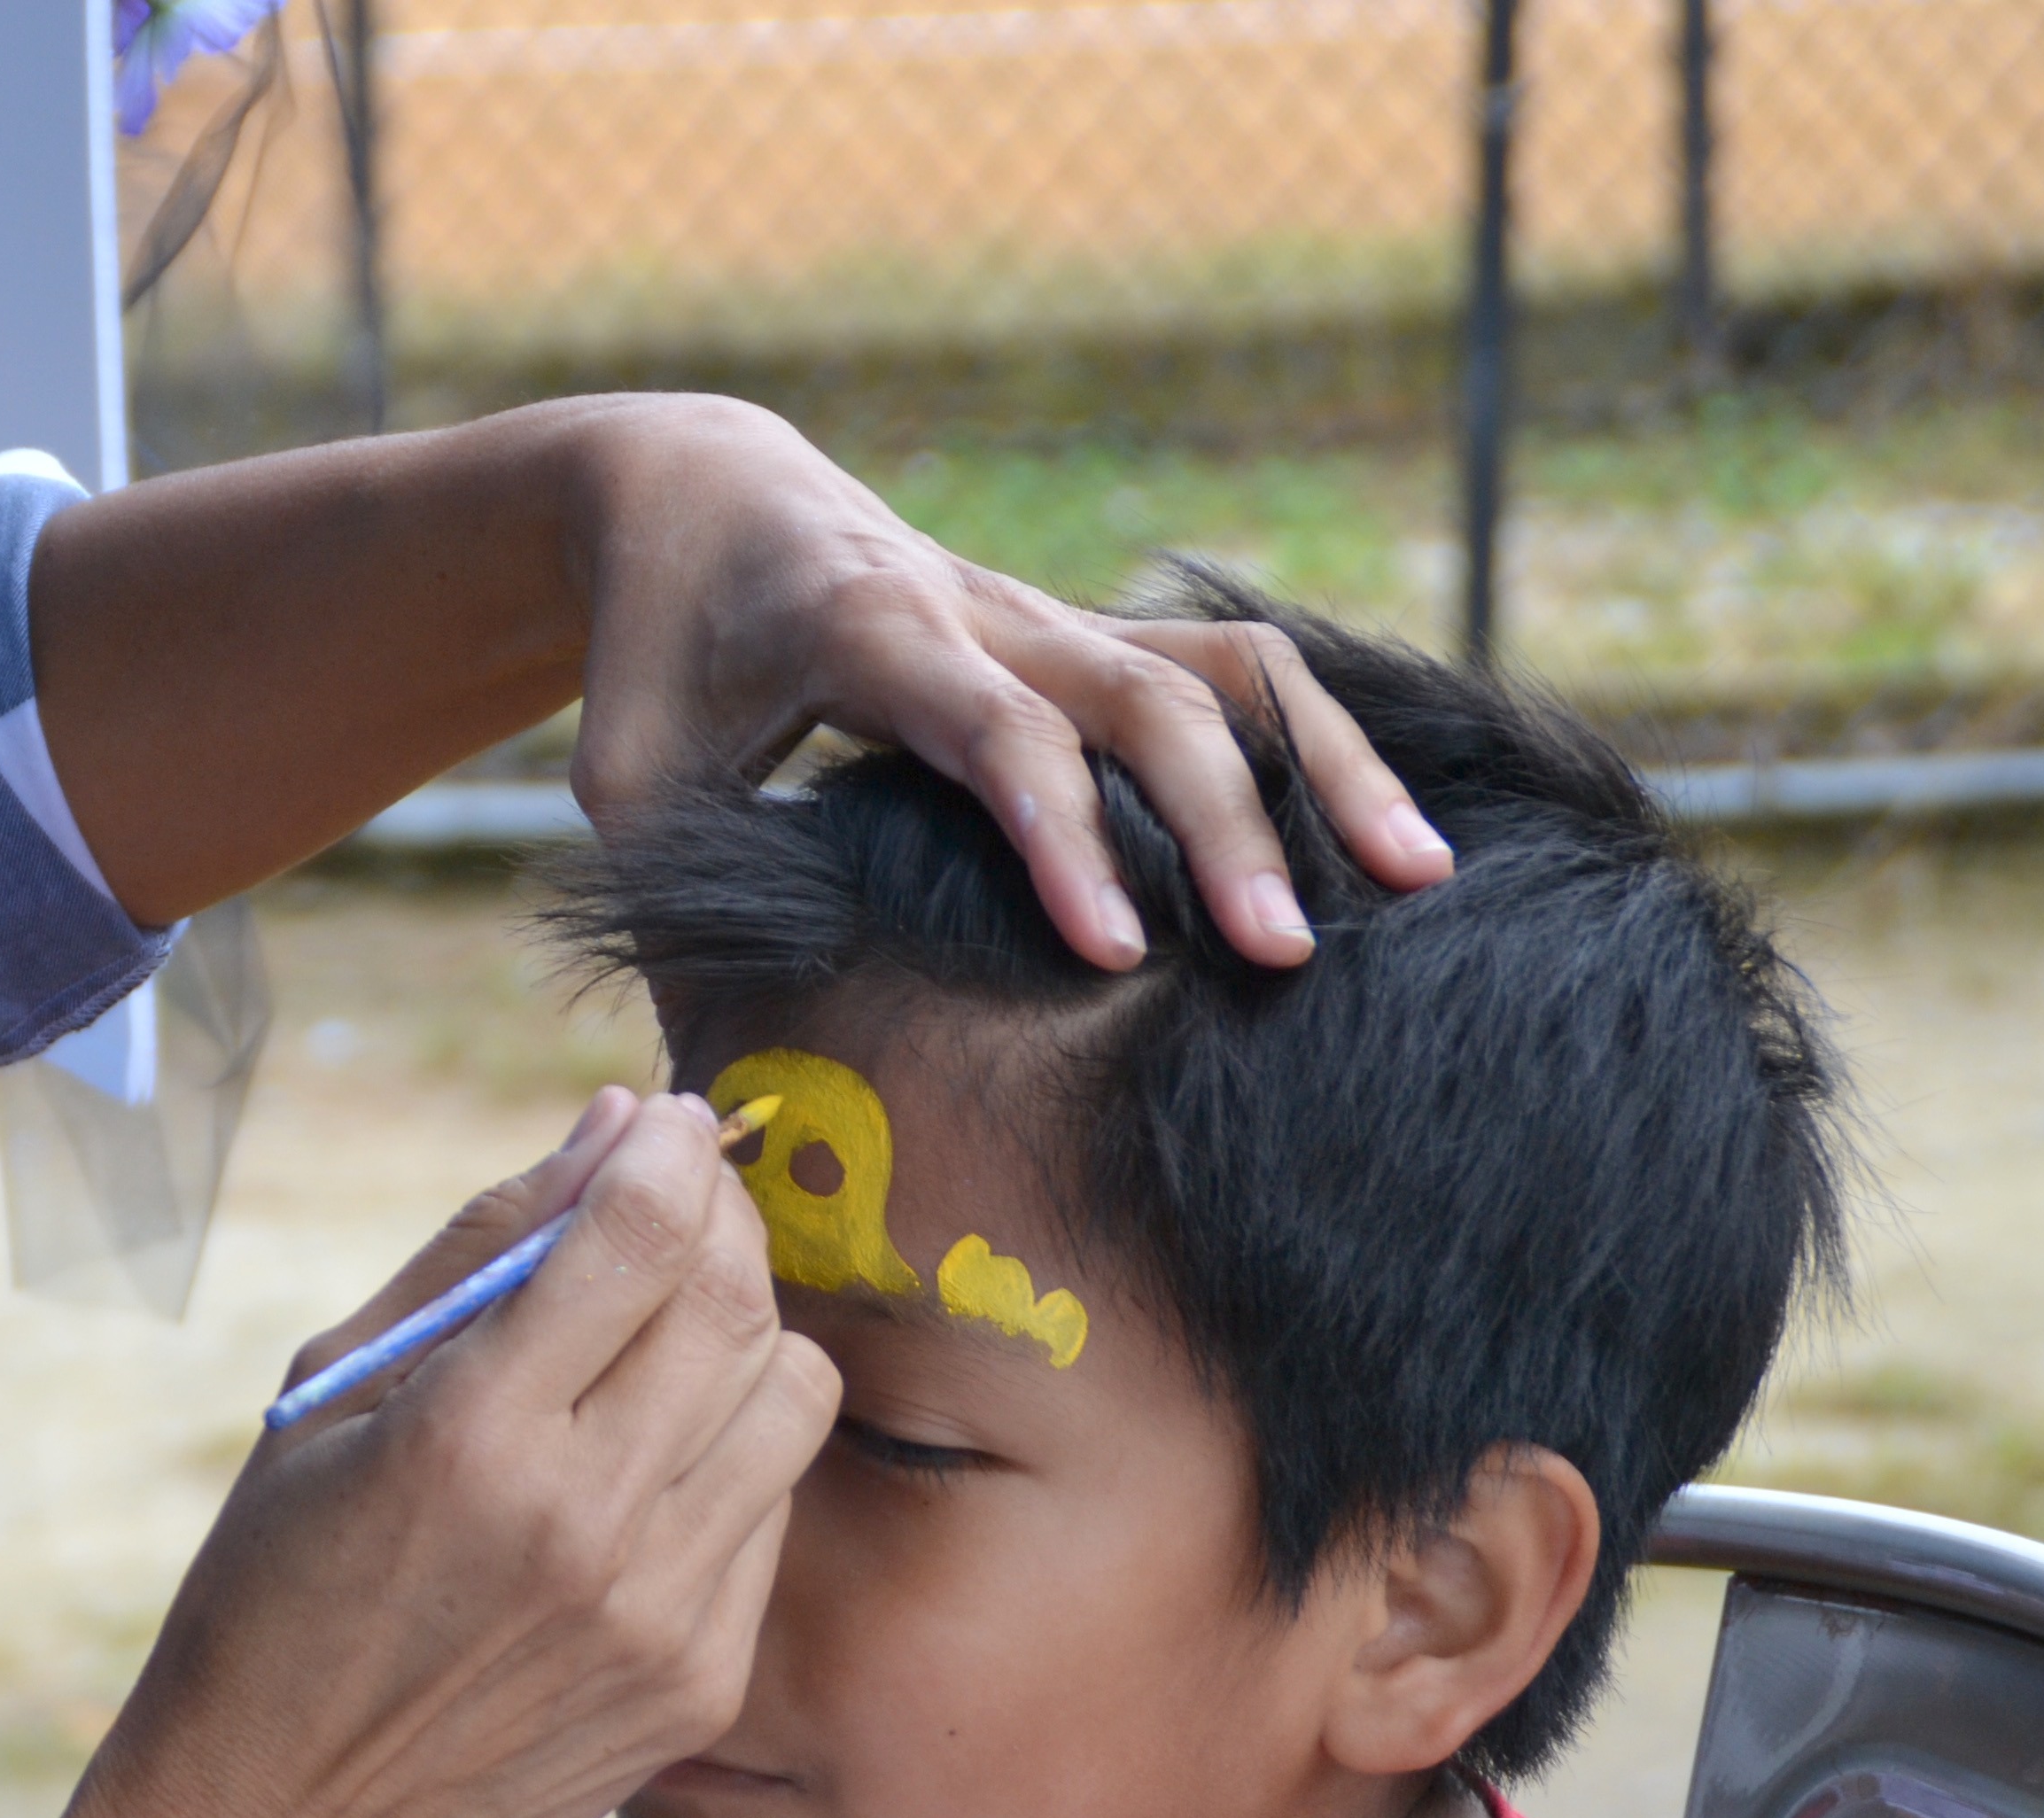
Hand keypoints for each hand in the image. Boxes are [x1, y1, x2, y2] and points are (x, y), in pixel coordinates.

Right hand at [78, 1085, 840, 1817]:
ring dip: (745, 1331)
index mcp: (467, 1435)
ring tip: (663, 1337)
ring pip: (792, 1395)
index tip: (667, 1124)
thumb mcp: (331, 1395)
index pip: (641, 1236)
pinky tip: (644, 1465)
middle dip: (720, 1217)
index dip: (671, 1150)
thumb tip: (618, 1125)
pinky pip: (772, 1509)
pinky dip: (727, 1453)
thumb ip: (479, 1249)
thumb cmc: (275, 1587)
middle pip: (736, 1301)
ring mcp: (658, 1612)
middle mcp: (583, 1522)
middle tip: (676, 1204)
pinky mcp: (699, 1679)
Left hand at [564, 395, 1454, 969]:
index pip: (991, 732)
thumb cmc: (656, 650)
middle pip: (1143, 699)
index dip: (1061, 835)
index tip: (1120, 952)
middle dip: (1224, 823)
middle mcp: (987, 612)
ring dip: (1326, 768)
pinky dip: (1321, 740)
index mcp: (866, 632)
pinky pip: (1233, 671)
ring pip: (1225, 670)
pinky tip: (1388, 840)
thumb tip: (702, 1101)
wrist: (708, 490)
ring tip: (1415, 882)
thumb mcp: (628, 780)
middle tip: (1283, 956)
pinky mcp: (1093, 636)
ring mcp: (1055, 616)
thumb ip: (673, 914)